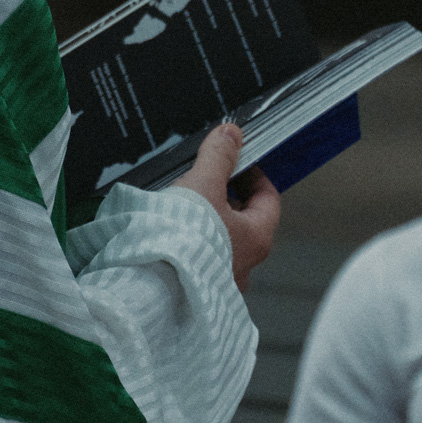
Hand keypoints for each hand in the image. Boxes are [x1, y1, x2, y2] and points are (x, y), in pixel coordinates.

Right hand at [172, 123, 279, 290]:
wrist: (153, 286)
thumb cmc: (185, 240)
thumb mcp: (203, 185)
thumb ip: (219, 157)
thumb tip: (231, 134)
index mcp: (257, 238)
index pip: (268, 200)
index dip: (254, 175)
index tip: (239, 160)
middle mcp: (244, 265)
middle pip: (244, 221)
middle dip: (226, 196)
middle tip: (207, 177)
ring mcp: (220, 281)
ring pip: (221, 242)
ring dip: (206, 222)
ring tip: (182, 203)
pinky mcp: (195, 288)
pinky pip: (198, 259)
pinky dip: (189, 242)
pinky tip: (169, 231)